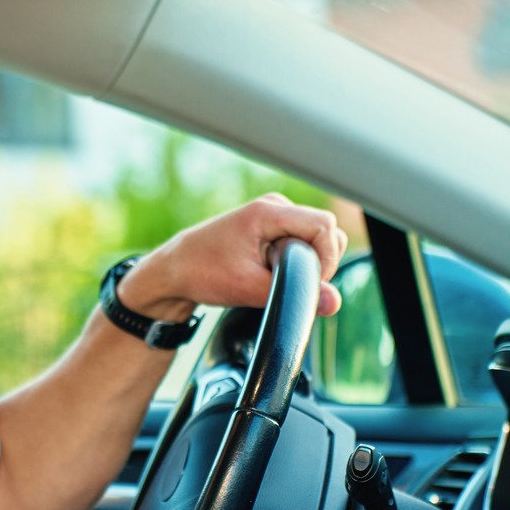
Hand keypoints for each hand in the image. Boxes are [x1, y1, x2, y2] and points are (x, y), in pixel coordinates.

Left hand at [117, 193, 346, 319]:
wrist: (175, 270)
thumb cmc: (203, 273)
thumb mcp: (248, 289)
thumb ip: (294, 294)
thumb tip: (334, 303)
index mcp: (268, 211)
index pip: (324, 226)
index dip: (326, 259)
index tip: (309, 283)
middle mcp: (275, 206)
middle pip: (326, 231)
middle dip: (319, 262)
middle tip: (287, 282)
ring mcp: (274, 215)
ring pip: (316, 238)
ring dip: (307, 263)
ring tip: (273, 276)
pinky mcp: (273, 227)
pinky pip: (303, 242)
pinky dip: (297, 262)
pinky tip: (271, 273)